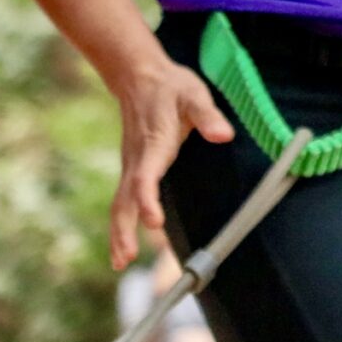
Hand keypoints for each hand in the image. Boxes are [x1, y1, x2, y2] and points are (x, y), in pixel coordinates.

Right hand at [108, 61, 232, 270]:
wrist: (139, 78)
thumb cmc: (170, 87)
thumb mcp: (193, 94)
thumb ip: (208, 116)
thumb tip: (223, 135)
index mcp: (153, 145)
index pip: (146, 178)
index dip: (148, 200)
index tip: (153, 222)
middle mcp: (137, 161)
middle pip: (124, 200)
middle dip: (123, 230)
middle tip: (125, 258)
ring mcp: (130, 167)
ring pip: (119, 205)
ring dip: (118, 234)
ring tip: (119, 263)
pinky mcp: (131, 171)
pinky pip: (121, 202)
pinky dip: (119, 226)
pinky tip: (122, 247)